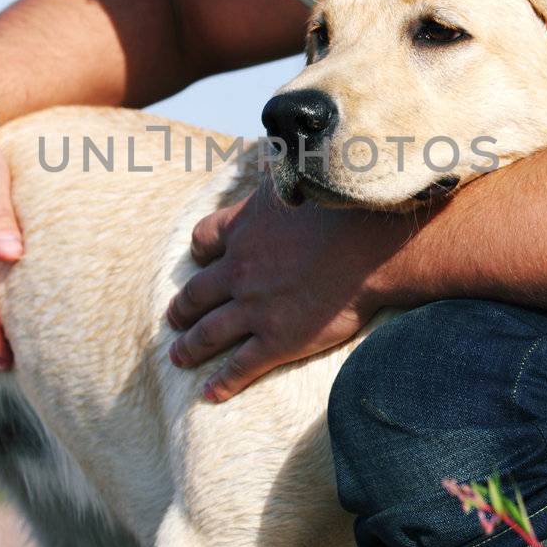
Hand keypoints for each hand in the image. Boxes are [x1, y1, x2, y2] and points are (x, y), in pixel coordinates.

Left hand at [165, 183, 409, 401]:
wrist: (373, 245)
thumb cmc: (346, 207)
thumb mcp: (302, 175)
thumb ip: (285, 173)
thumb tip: (285, 152)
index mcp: (244, 229)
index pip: (205, 239)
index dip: (199, 253)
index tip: (198, 261)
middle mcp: (240, 269)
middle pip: (197, 292)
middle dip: (182, 308)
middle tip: (173, 319)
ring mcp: (254, 307)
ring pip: (208, 332)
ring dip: (190, 346)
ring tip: (178, 356)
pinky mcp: (277, 339)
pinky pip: (240, 366)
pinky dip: (222, 382)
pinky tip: (209, 394)